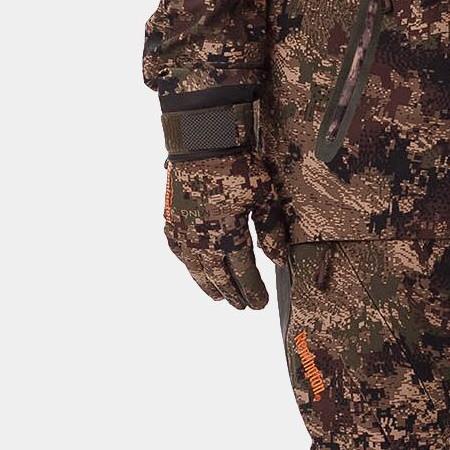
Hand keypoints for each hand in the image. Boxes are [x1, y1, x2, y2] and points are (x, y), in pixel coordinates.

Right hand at [163, 151, 290, 308]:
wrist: (201, 142)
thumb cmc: (237, 166)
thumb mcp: (264, 196)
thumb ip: (271, 230)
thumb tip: (278, 260)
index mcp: (228, 236)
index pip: (242, 274)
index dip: (252, 291)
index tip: (260, 304)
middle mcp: (202, 240)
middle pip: (218, 276)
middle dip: (232, 294)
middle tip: (242, 307)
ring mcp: (183, 231)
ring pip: (195, 268)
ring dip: (207, 285)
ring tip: (218, 297)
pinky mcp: (171, 219)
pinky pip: (178, 250)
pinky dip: (188, 263)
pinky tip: (193, 266)